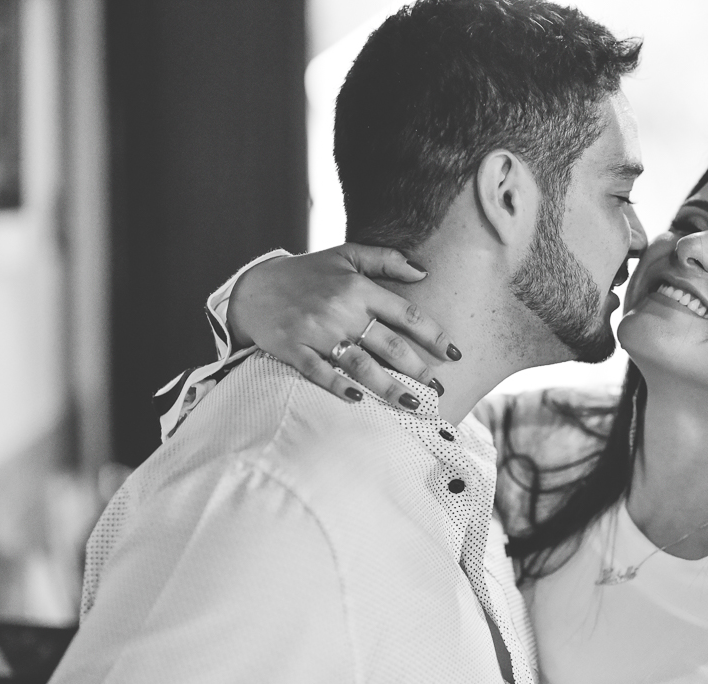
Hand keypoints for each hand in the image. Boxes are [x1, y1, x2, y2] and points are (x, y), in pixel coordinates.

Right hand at [229, 243, 459, 406]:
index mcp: (357, 288)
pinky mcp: (293, 349)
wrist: (253, 288)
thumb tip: (424, 271)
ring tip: (411, 404)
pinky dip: (338, 387)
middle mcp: (340, 310)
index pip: (405, 313)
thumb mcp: (346, 255)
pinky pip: (319, 372)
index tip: (454, 354)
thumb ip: (386, 259)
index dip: (434, 334)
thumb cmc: (307, 273)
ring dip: (388, 387)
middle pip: (389, 344)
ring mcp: (316, 331)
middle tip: (438, 390)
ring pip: (360, 364)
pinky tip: (358, 400)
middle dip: (418, 369)